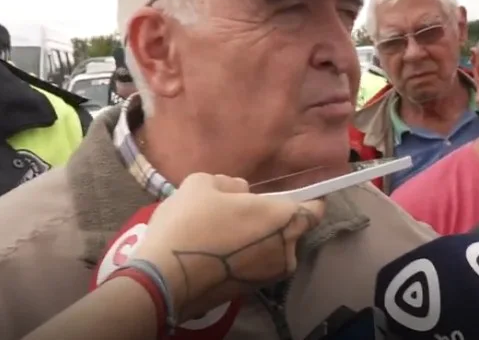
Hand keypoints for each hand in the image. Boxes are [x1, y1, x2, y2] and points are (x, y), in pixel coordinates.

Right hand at [129, 173, 324, 320]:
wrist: (164, 278)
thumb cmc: (190, 224)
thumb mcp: (202, 185)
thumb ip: (230, 184)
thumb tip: (241, 193)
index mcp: (283, 220)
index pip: (314, 210)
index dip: (308, 200)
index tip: (294, 195)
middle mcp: (285, 252)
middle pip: (289, 231)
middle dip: (272, 222)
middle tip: (242, 213)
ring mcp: (268, 277)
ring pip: (271, 251)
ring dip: (257, 242)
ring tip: (224, 233)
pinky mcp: (249, 293)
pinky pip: (255, 267)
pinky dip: (243, 259)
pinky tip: (217, 252)